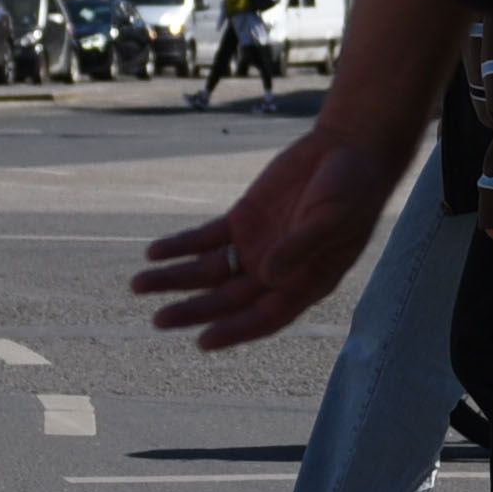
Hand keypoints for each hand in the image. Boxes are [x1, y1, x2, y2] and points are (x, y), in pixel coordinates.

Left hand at [137, 126, 414, 351]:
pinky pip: (205, 238)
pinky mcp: (242, 220)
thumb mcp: (333, 219)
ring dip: (175, 279)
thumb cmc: (353, 190)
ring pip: (208, 272)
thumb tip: (267, 276)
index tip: (203, 341)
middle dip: (193, 311)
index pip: (264, 317)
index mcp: (304, 283)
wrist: (348, 150)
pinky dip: (180, 246)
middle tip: (159, 320)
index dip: (234, 331)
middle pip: (226, 301)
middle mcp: (275, 273)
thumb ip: (300, 247)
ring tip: (139, 284)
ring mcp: (256, 247)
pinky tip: (154, 252)